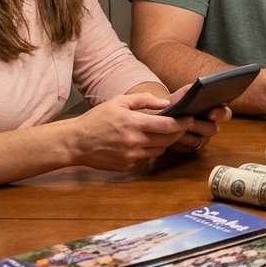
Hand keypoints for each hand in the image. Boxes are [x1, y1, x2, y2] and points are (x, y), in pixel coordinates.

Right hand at [68, 91, 192, 170]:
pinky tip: (145, 142)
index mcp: (132, 123)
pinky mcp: (127, 166)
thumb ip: (143, 100)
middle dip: (178, 132)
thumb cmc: (97, 119)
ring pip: (159, 150)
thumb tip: (165, 103)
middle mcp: (134, 142)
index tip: (189, 119)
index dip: (182, 123)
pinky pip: (147, 158)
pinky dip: (150, 150)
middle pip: (167, 140)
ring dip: (165, 142)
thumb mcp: (118, 102)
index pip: (167, 126)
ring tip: (163, 133)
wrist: (76, 142)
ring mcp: (131, 156)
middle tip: (182, 125)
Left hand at [162, 84, 230, 153]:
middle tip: (189, 123)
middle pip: (212, 130)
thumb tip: (199, 89)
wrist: (162, 115)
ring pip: (199, 140)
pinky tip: (172, 138)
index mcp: (213, 111)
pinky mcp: (191, 148)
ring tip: (176, 129)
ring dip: (187, 135)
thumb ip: (192, 90)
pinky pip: (188, 148)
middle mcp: (210, 126)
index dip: (221, 114)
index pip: (226, 113)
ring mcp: (202, 138)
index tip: (211, 114)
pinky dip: (180, 143)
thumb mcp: (183, 93)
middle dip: (199, 126)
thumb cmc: (175, 103)